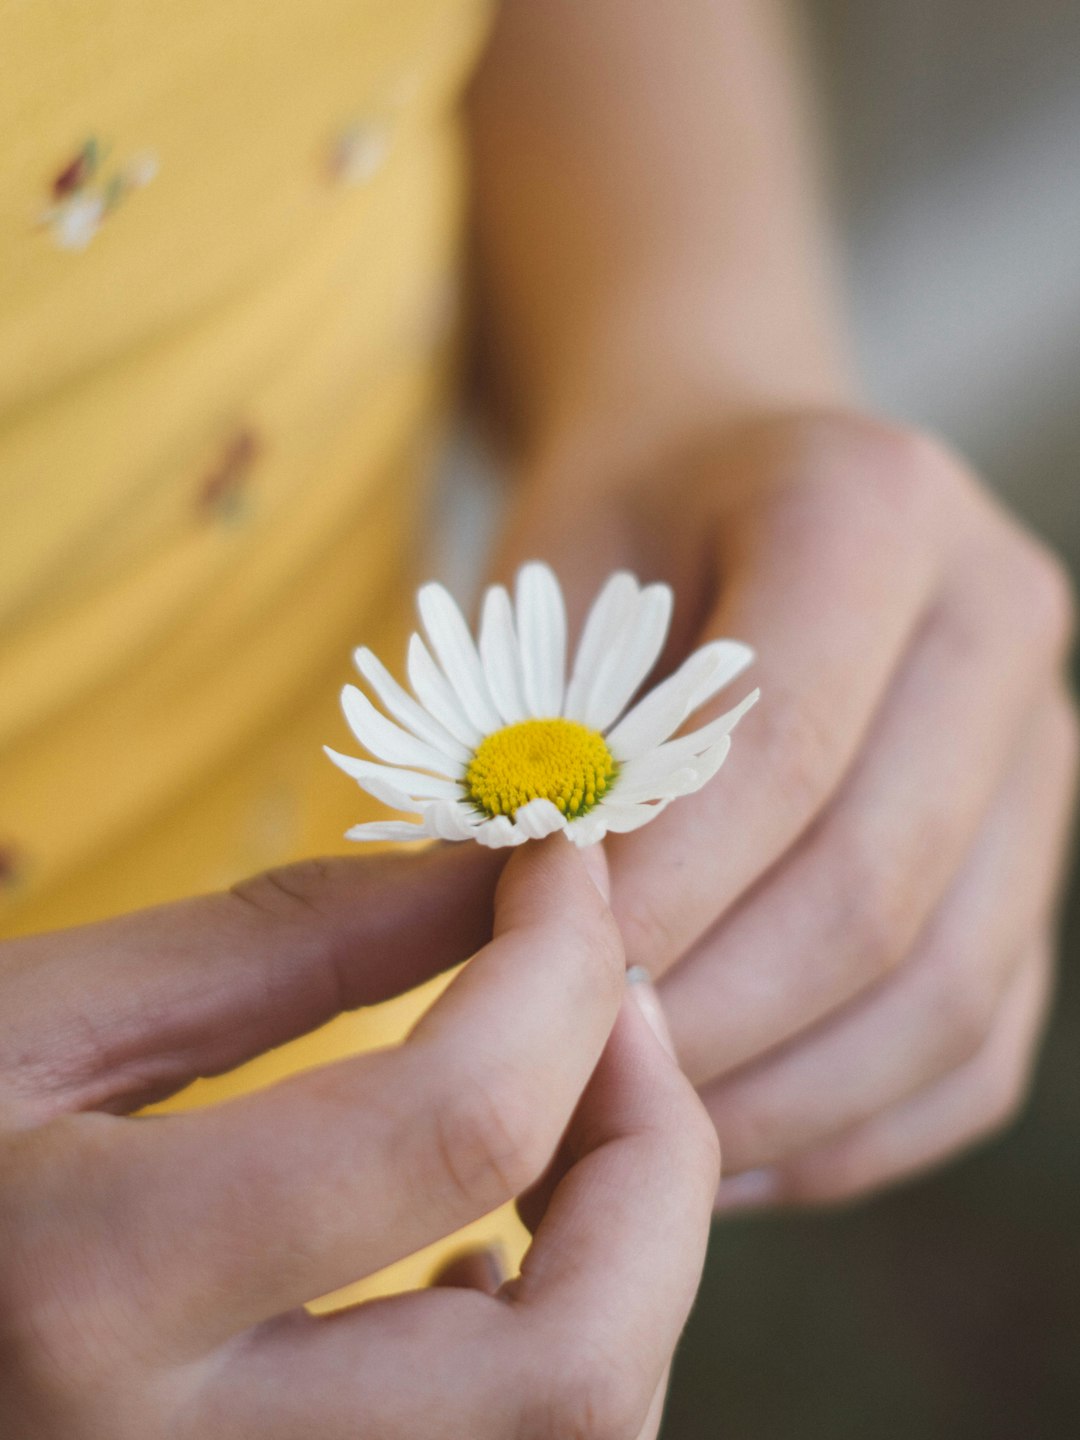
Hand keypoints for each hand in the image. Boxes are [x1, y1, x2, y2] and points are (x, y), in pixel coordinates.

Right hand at [0, 840, 716, 1437]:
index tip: (567, 864)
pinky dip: (553, 1354)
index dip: (559, 960)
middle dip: (653, 1151)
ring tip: (564, 1106)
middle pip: (569, 1367)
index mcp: (81, 1297)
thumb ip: (284, 945)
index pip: (455, 1125)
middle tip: (618, 1006)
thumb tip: (490, 870)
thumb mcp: (33, 1020)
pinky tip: (478, 1257)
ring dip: (627, 1255)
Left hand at [498, 407, 1077, 1206]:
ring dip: (775, 1096)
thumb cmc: (618, 537)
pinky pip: (980, 1043)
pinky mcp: (1035, 857)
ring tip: (628, 1136)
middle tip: (564, 1094)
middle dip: (705, 1019)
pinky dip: (852, 1125)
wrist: (731, 479)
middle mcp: (996, 622)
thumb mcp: (547, 590)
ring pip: (946, 994)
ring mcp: (1044, 749)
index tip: (530, 989)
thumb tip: (513, 969)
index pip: (776, 750)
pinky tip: (724, 1142)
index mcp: (873, 507)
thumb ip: (535, 756)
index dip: (651, 894)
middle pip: (875, 889)